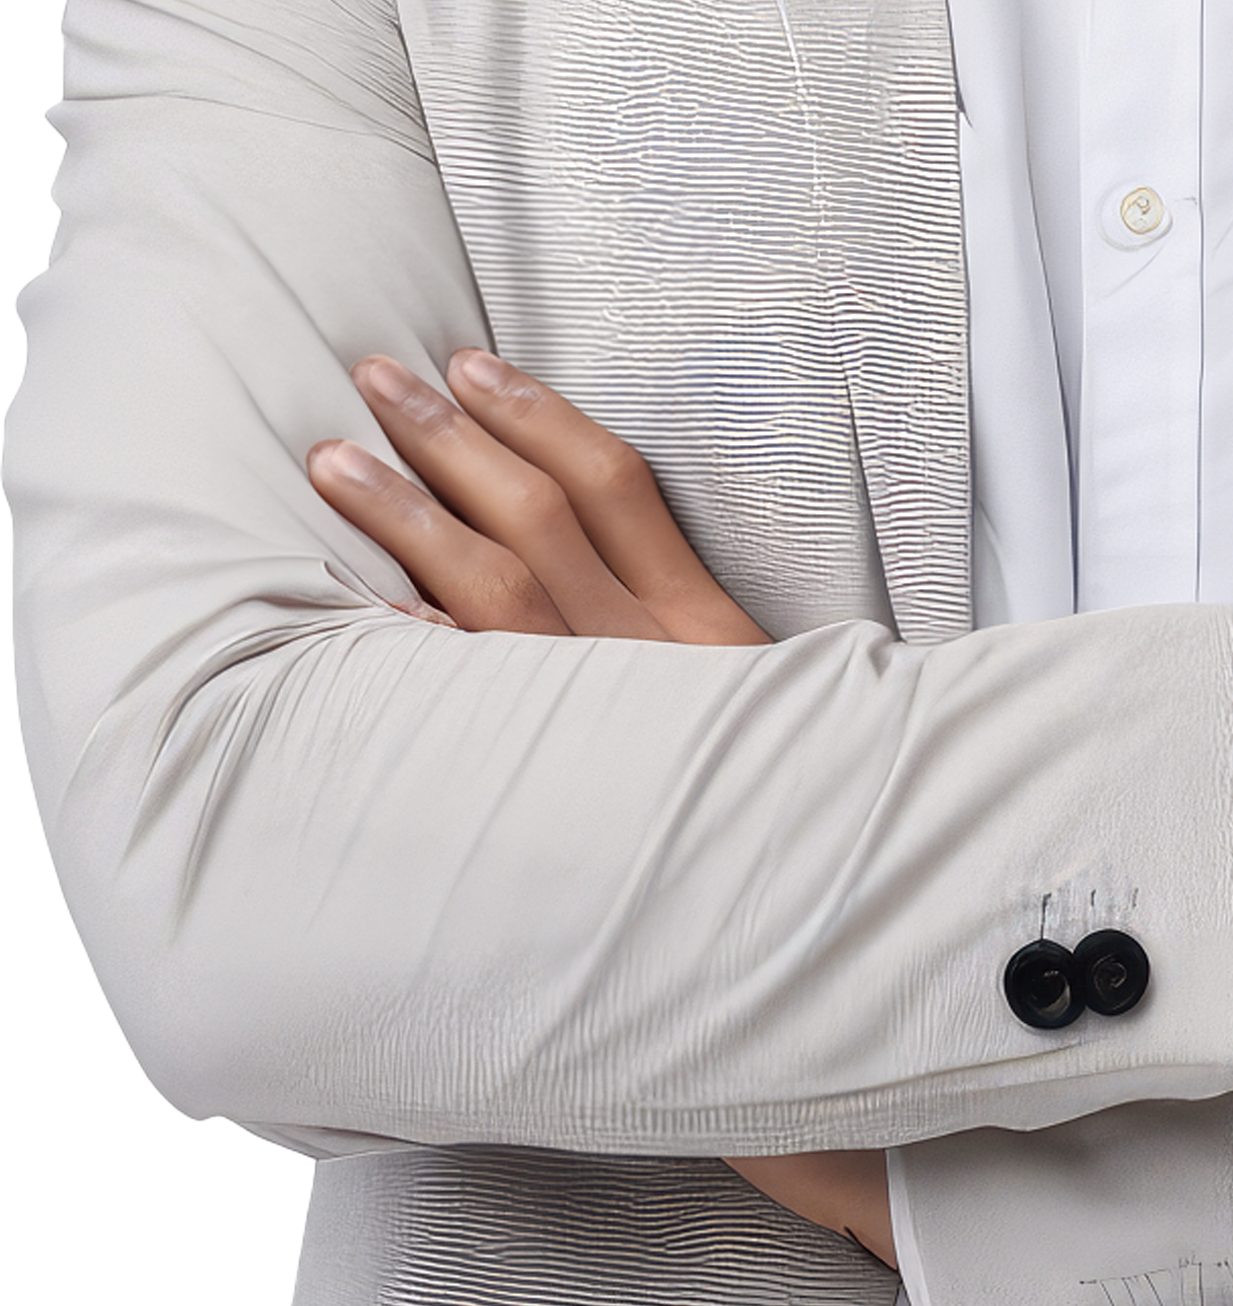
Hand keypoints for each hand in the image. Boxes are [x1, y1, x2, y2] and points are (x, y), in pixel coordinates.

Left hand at [310, 356, 894, 1252]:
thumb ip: (687, 647)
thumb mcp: (758, 706)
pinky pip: (475, 706)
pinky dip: (415, 647)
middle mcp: (650, 662)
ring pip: (493, 590)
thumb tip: (604, 572)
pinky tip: (355, 609)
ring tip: (336, 460)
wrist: (824, 943)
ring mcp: (600, 723)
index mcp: (706, 630)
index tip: (477, 362)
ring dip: (409, 516)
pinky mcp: (557, 790)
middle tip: (380, 374)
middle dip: (453, 437)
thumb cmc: (787, 814)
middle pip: (538, 518)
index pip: (617, 487)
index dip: (542, 415)